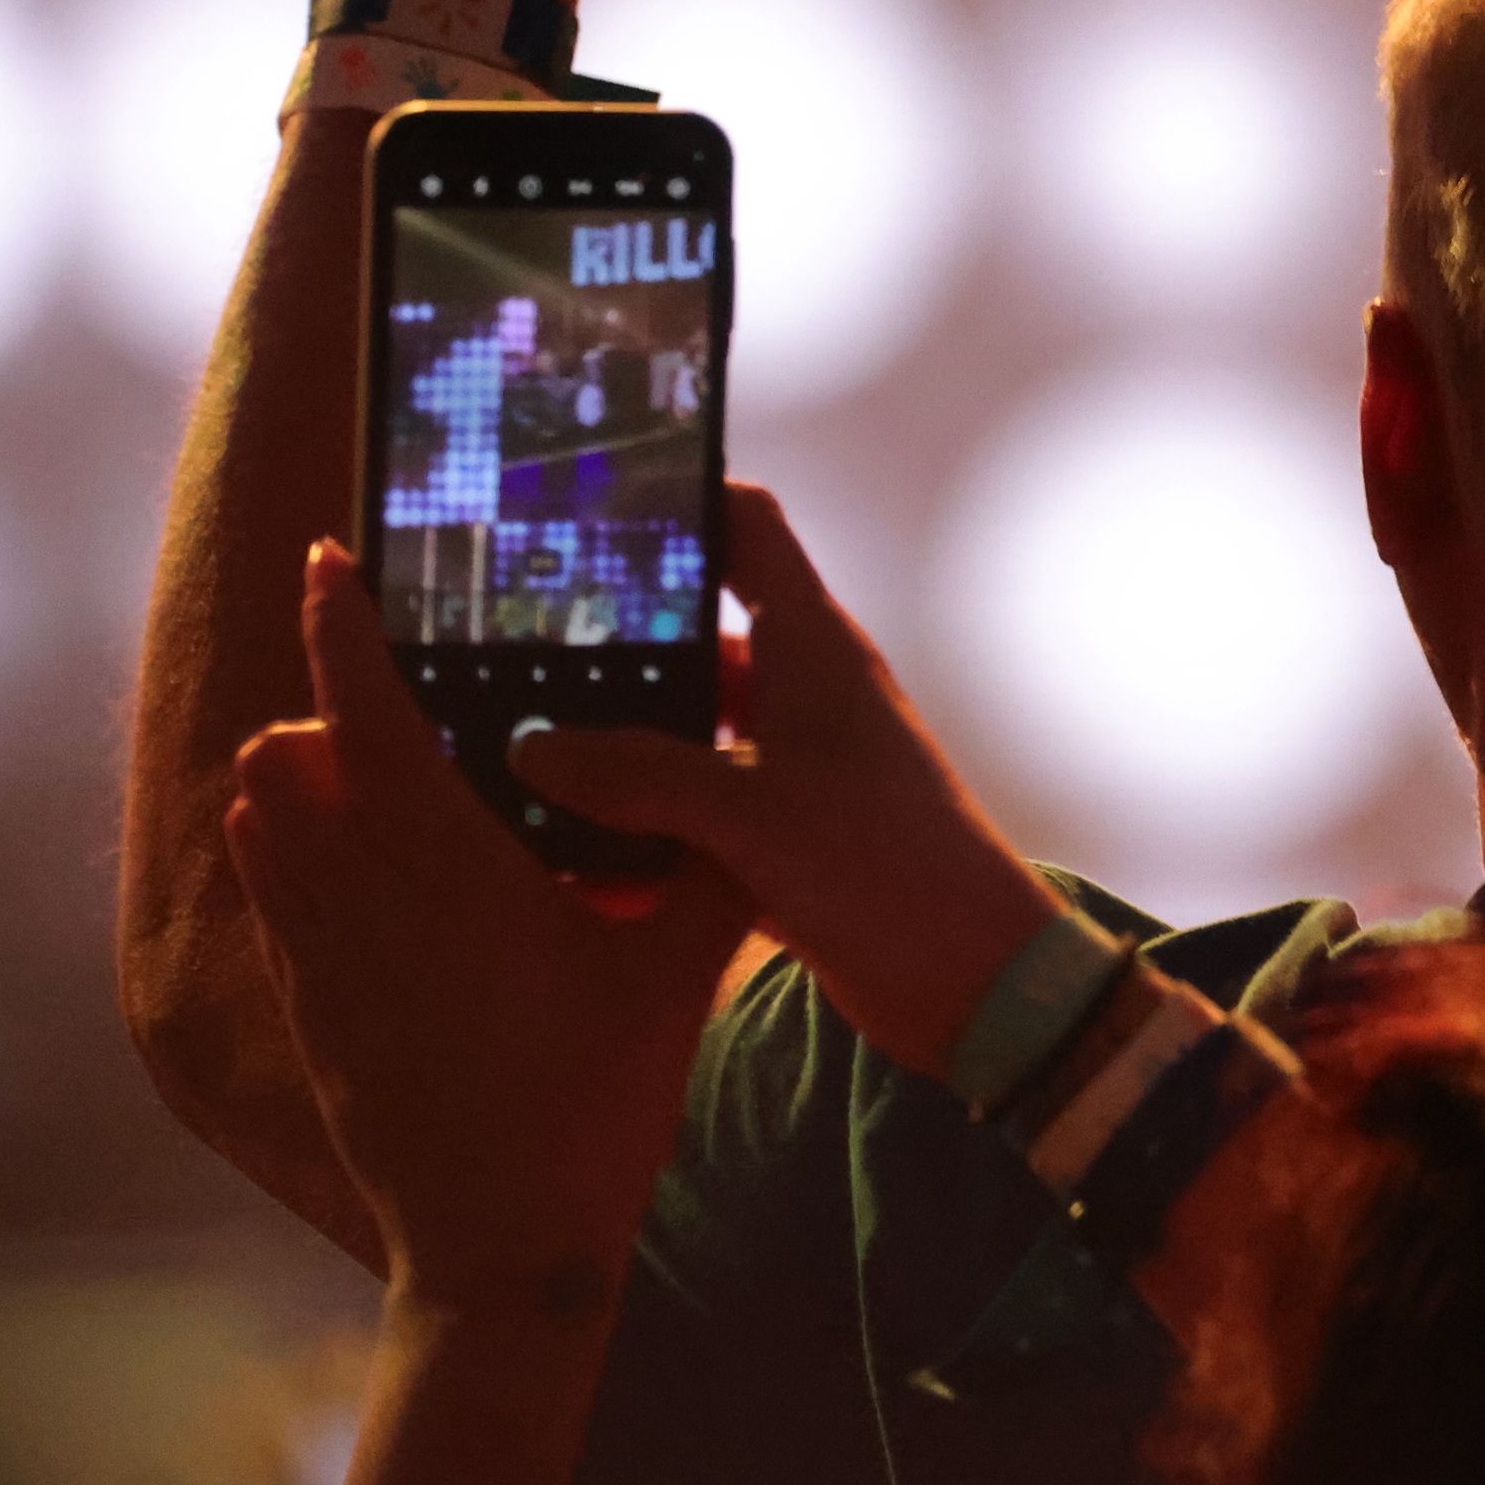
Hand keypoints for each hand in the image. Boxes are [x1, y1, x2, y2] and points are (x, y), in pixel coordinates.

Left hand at [223, 543, 750, 1312]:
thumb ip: (702, 869)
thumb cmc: (596, 1108)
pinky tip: (350, 866)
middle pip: (287, 755)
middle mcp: (362, 900)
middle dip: (322, 703)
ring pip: (261, 820)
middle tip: (386, 689)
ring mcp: (318, 960)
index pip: (366, 712)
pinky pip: (272, 894)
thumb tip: (740, 793)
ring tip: (364, 771)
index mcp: (450, 869)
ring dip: (297, 775)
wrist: (502, 1253)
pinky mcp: (305, 1011)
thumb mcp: (674, 977)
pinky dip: (290, 850)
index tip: (329, 560)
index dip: (338, 624)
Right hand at [512, 484, 1063, 1082]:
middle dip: (614, 640)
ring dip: (618, 743)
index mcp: (811, 649)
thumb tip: (533, 748)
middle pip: (696, 635)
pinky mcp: (782, 839)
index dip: (682, 498)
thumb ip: (640, 777)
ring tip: (516, 741)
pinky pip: (693, 813)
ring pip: (687, 731)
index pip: (748, 529)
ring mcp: (792, 768)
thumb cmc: (887, 870)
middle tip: (507, 639)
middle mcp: (801, 693)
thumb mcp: (752, 816)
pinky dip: (642, 826)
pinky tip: (569, 848)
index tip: (591, 498)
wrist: (978, 986)